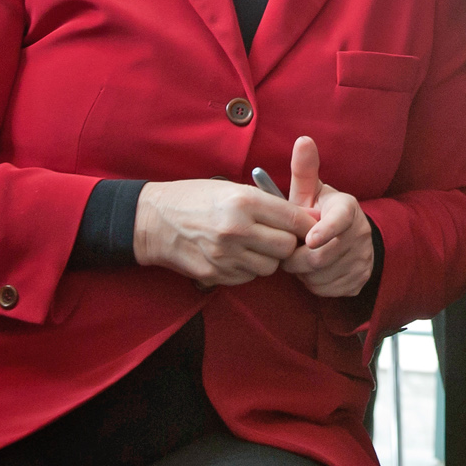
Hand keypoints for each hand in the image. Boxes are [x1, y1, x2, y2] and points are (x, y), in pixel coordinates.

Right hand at [133, 178, 313, 286]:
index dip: (307, 224)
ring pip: (270, 267)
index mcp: (243, 201)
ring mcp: (225, 255)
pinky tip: (237, 254)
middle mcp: (236, 229)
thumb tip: (304, 217)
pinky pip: (248, 277)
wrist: (154, 220)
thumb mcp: (230, 188)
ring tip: (255, 244)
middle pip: (286, 247)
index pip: (293, 219)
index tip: (311, 225)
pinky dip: (248, 268)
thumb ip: (265, 202)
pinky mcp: (216, 274)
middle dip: (287, 243)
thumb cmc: (195, 198)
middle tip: (280, 235)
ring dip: (268, 258)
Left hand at [279, 136, 375, 298]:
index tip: (311, 239)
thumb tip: (303, 139)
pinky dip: (313, 283)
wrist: (349, 239)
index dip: (325, 231)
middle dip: (296, 256)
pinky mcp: (358, 280)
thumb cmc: (320, 211)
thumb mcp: (312, 191)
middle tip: (288, 249)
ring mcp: (362, 259)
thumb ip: (304, 170)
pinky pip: (327, 289)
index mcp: (347, 208)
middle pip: (321, 256)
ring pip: (321, 275)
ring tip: (301, 257)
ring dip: (303, 271)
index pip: (341, 220)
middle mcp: (359, 234)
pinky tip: (312, 270)